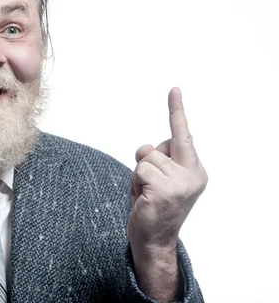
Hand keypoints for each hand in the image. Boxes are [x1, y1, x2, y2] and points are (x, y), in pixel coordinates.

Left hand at [128, 87, 207, 252]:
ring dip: (139, 176)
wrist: (154, 241)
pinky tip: (143, 199)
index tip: (174, 89)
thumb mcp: (158, 178)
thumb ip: (157, 158)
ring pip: (146, 158)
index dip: (176, 111)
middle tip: (150, 187)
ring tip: (146, 195)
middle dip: (148, 161)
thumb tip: (147, 148)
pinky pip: (140, 170)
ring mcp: (181, 182)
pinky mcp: (165, 190)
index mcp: (195, 170)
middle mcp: (193, 174)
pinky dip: (135, 183)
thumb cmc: (153, 207)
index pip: (183, 135)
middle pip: (158, 146)